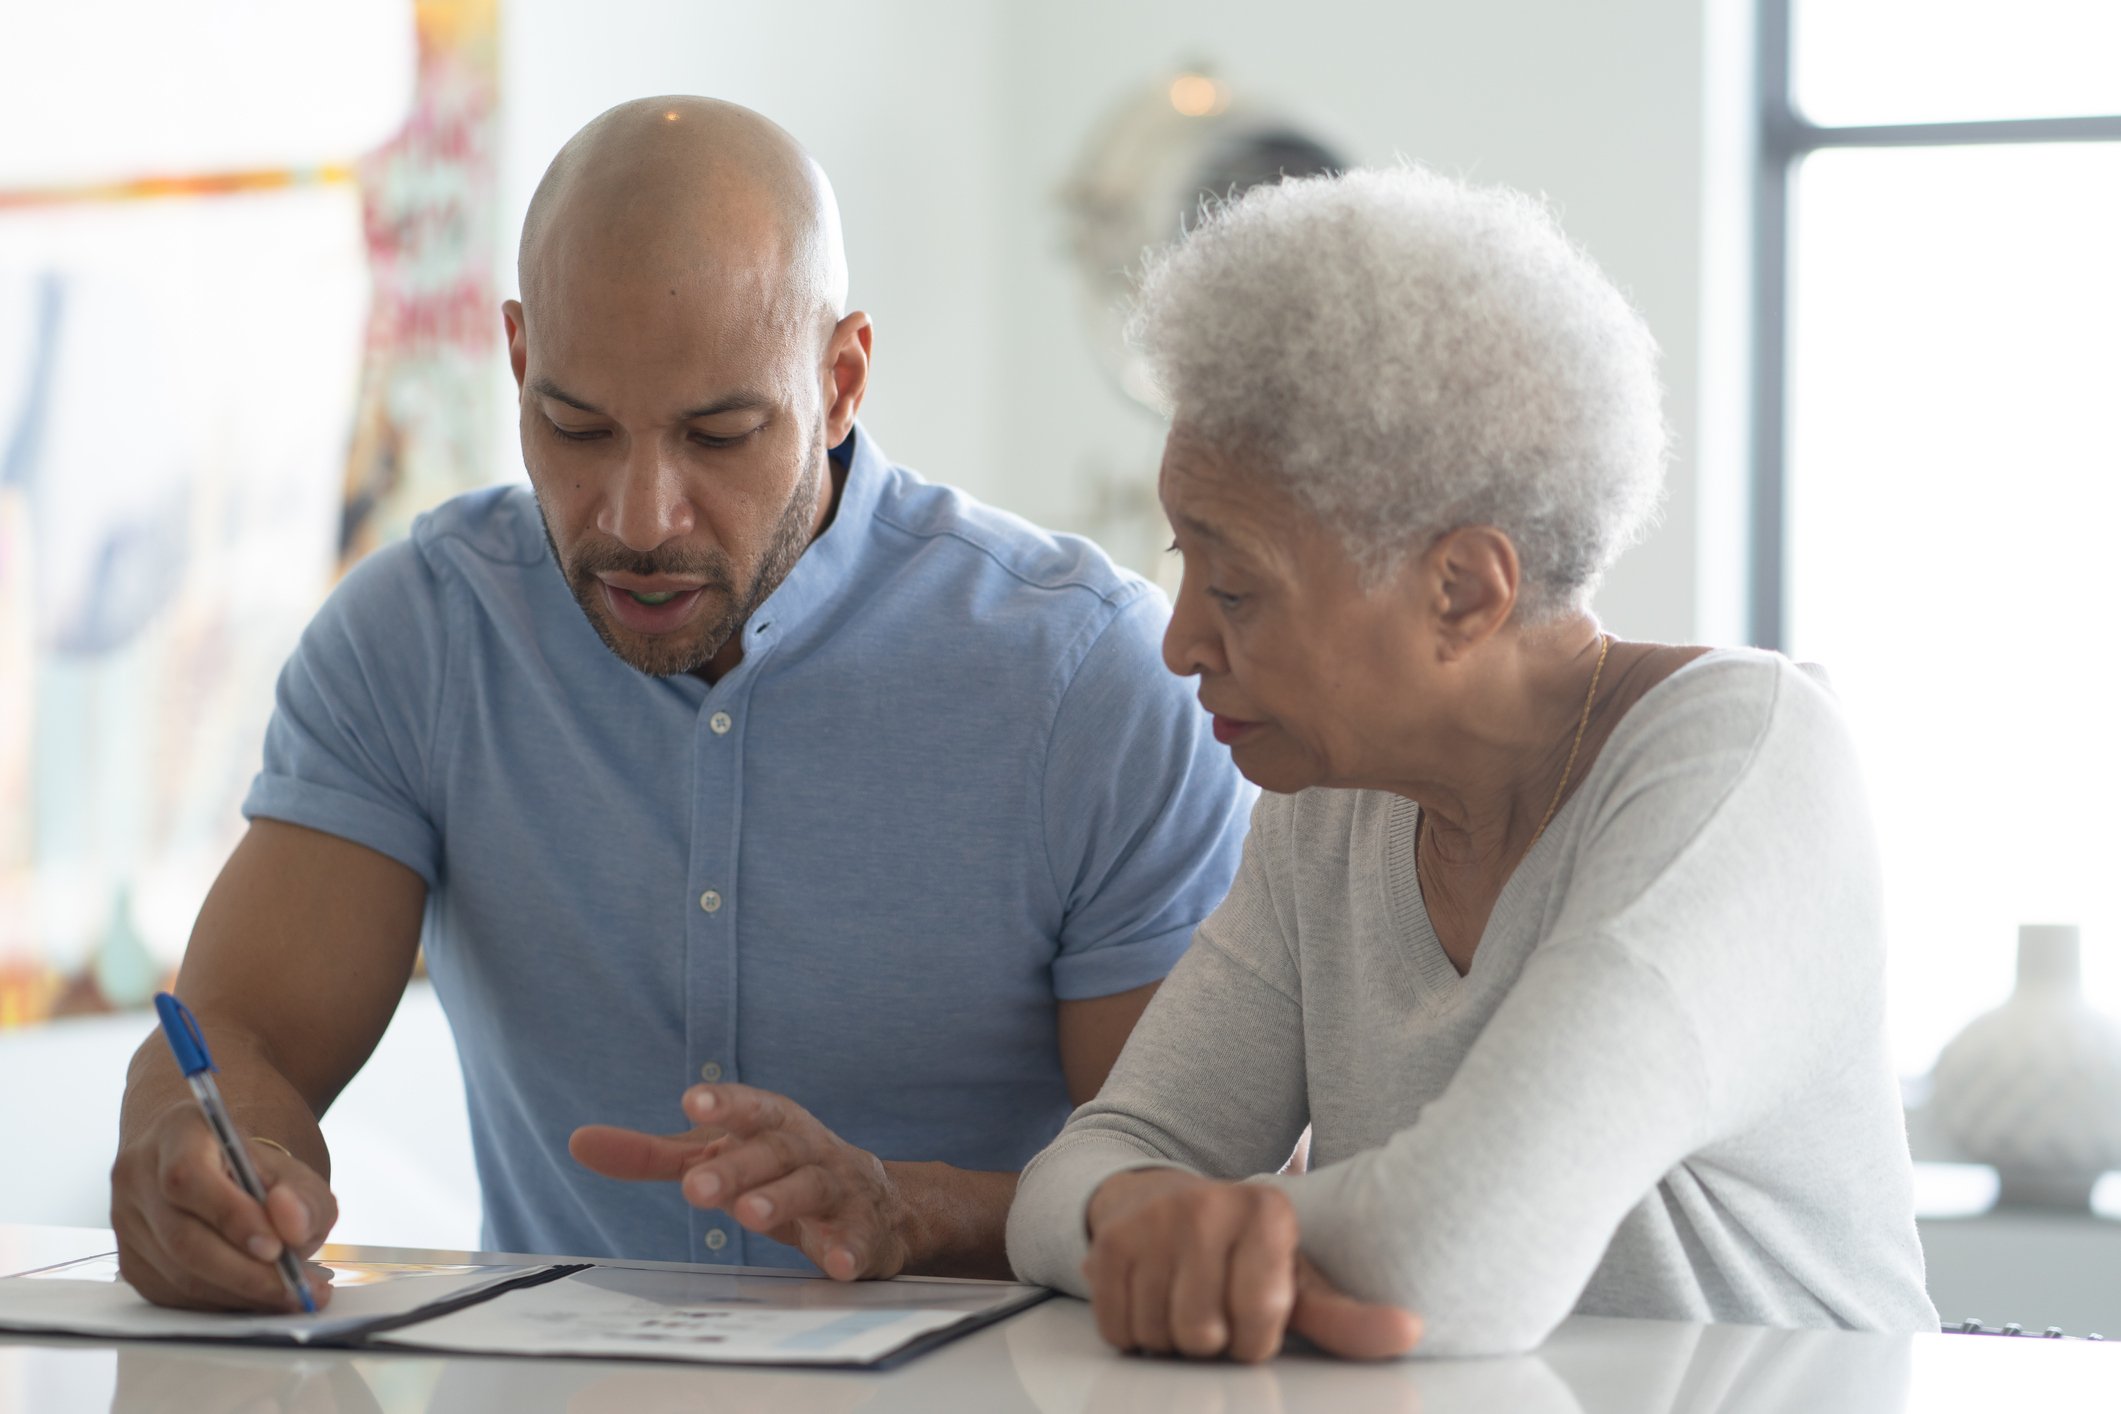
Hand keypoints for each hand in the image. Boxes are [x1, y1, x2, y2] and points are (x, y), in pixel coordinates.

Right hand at [110, 1105, 336, 1311]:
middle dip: (244, 1272)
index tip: (277, 1248)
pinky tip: (255, 1298)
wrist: (214, 1169)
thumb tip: (292, 1227)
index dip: (231, 1217)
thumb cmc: (255, 1171)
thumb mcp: (293, 1173)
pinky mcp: (131, 1261)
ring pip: (177, 1273)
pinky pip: (172, 1295)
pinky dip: (219, 1303)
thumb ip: (303, 1198)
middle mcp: (139, 1174)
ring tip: (288, 1296)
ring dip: (238, 1293)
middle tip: (295, 1289)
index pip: (190, 1177)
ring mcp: (127, 1221)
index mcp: (177, 1132)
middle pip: (182, 1237)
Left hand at [570, 1084, 912, 1279]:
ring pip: (812, 1187)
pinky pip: (857, 1240)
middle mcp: (807, 1149)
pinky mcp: (863, 1233)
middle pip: (773, 1151)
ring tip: (750, 1216)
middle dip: (738, 1167)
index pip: (749, 1107)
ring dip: (782, 1198)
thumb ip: (652, 1154)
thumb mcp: (717, 1156)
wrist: (877, 1203)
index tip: (693, 1101)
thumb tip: (578, 1141)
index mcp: (772, 1125)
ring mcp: (839, 1189)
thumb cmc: (778, 1170)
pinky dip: (849, 1249)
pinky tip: (835, 1262)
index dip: (724, 1103)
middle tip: (696, 1188)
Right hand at [1083, 1169, 1420, 1362]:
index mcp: (1267, 1212)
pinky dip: (1133, 1329)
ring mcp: (1152, 1222)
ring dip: (1169, 1338)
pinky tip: (1150, 1295)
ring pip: (1158, 1334)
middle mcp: (1206, 1206)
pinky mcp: (1108, 1242)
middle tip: (1212, 1309)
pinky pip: (1118, 1328)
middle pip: (1203, 1335)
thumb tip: (1411, 1331)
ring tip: (1182, 1302)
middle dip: (1209, 1341)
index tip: (1255, 1314)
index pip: (1260, 1320)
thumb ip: (1346, 1317)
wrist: (1158, 1202)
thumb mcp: (1295, 1280)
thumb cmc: (1239, 1253)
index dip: (1255, 1338)